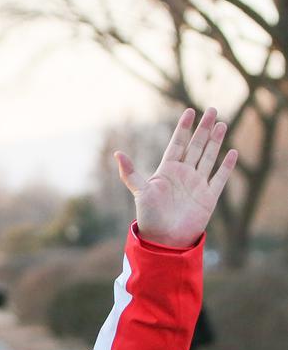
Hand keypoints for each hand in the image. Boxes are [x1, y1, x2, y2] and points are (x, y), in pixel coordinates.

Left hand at [115, 107, 237, 248]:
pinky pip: (219, 178)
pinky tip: (232, 152)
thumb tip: (117, 153)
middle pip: (196, 146)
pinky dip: (226, 166)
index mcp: (167, 170)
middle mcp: (183, 174)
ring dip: (216, 141)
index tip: (190, 112)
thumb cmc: (149, 216)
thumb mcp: (139, 192)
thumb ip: (130, 173)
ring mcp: (197, 184)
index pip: (178, 144)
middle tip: (212, 110)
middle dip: (204, 129)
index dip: (184, 128)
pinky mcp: (208, 197)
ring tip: (222, 123)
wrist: (164, 239)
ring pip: (208, 157)